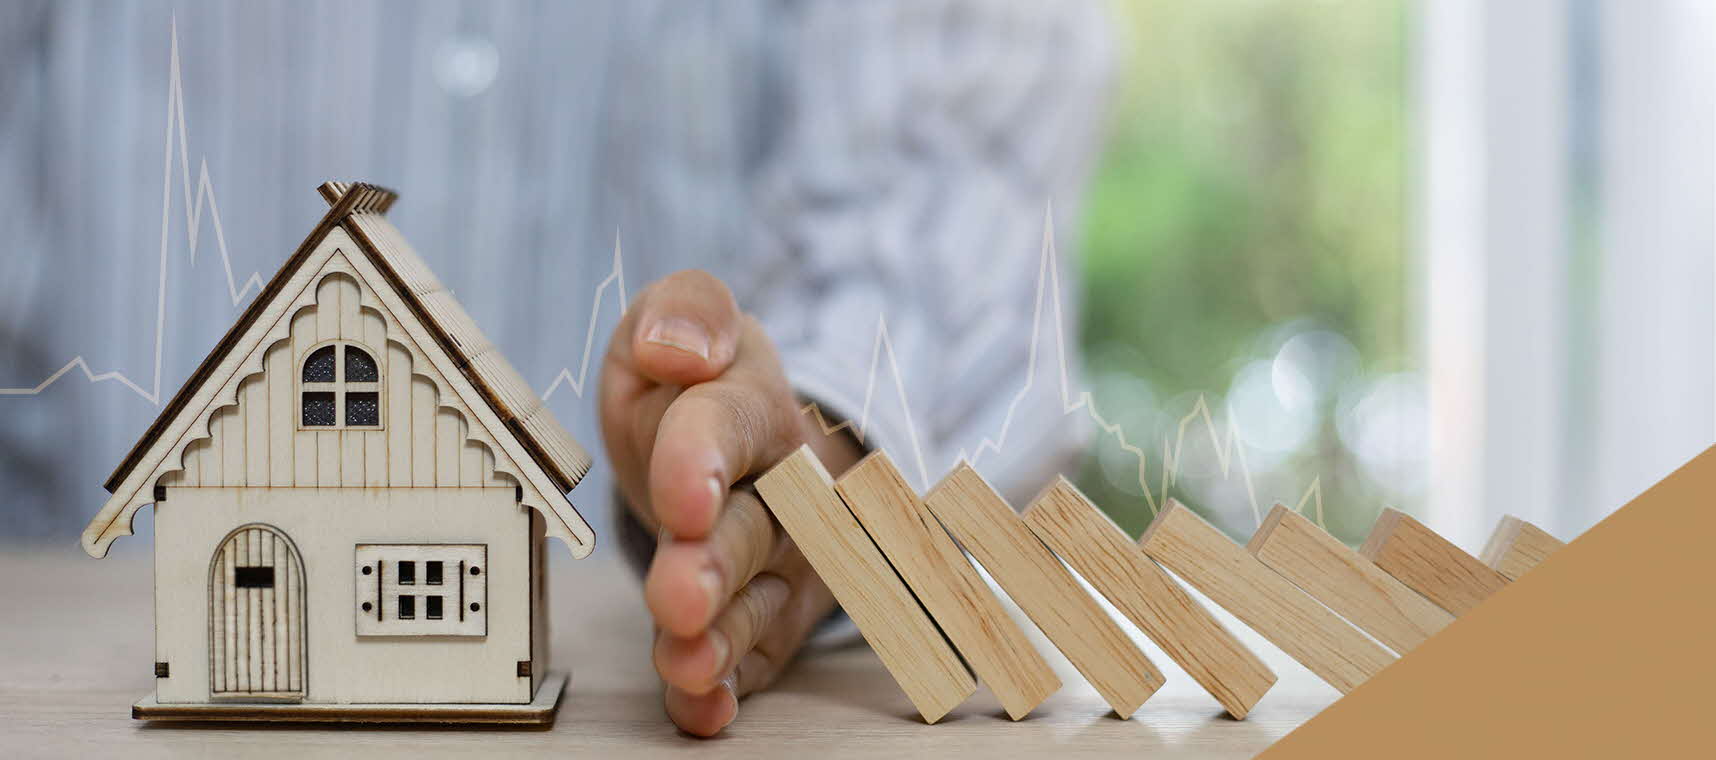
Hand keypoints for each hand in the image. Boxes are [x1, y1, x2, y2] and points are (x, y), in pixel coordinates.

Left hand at [598, 270, 862, 735]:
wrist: (722, 436)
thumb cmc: (692, 380)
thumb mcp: (677, 317)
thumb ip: (684, 311)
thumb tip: (676, 347)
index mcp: (750, 405)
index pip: (730, 427)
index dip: (703, 459)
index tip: (682, 495)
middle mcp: (780, 490)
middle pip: (751, 528)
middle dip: (714, 565)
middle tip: (681, 595)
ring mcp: (777, 561)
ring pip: (755, 603)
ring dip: (721, 637)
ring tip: (687, 663)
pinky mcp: (765, 618)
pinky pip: (752, 657)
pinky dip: (726, 689)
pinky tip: (703, 709)